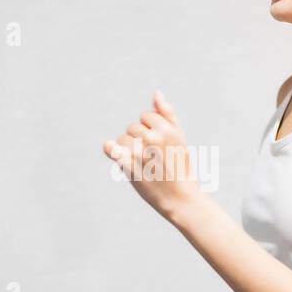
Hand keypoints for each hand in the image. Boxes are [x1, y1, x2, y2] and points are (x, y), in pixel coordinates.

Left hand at [103, 90, 201, 222]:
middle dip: (138, 140)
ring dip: (127, 149)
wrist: (181, 198)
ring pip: (122, 138)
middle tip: (151, 157)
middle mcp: (153, 138)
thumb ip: (168, 114)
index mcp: (167, 129)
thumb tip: (156, 93)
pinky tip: (119, 157)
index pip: (146, 116)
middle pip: (133, 127)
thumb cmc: (181, 167)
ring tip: (141, 163)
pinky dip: (111, 151)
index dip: (150, 130)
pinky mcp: (128, 166)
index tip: (157, 144)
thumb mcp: (180, 137)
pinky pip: (111, 148)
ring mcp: (139, 152)